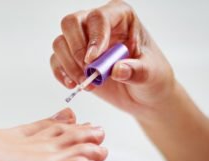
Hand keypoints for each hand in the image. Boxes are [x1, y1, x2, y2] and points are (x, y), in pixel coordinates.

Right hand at [51, 0, 175, 115]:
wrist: (144, 95)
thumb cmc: (152, 77)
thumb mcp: (151, 74)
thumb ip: (137, 71)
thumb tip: (118, 70)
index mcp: (120, 17)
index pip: (99, 17)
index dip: (94, 37)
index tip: (93, 60)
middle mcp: (98, 24)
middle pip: (71, 23)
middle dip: (75, 49)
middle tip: (87, 72)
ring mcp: (83, 41)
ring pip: (60, 42)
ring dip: (69, 65)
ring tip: (86, 83)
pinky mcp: (74, 59)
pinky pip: (56, 60)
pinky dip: (61, 74)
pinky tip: (74, 85)